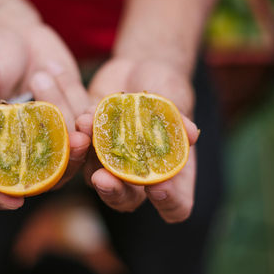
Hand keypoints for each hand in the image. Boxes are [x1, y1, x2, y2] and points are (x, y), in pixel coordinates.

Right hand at [0, 12, 90, 209]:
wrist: (20, 32)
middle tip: (72, 146)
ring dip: (77, 146)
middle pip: (40, 173)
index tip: (14, 202)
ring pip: (66, 154)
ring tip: (83, 126)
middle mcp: (23, 143)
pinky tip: (93, 114)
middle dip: (58, 165)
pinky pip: (82, 128)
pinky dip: (89, 124)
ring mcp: (49, 132)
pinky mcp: (70, 116)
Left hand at [77, 56, 198, 222]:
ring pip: (95, 176)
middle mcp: (139, 175)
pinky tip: (85, 118)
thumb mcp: (177, 98)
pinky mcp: (90, 145)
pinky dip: (83, 134)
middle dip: (113, 192)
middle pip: (126, 200)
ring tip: (90, 131)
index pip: (175, 205)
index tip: (158, 187)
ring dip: (90, 159)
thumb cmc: (167, 88)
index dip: (168, 203)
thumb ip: (179, 118)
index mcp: (171, 172)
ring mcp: (111, 162)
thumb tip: (191, 133)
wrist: (140, 68)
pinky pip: (81, 148)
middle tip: (103, 179)